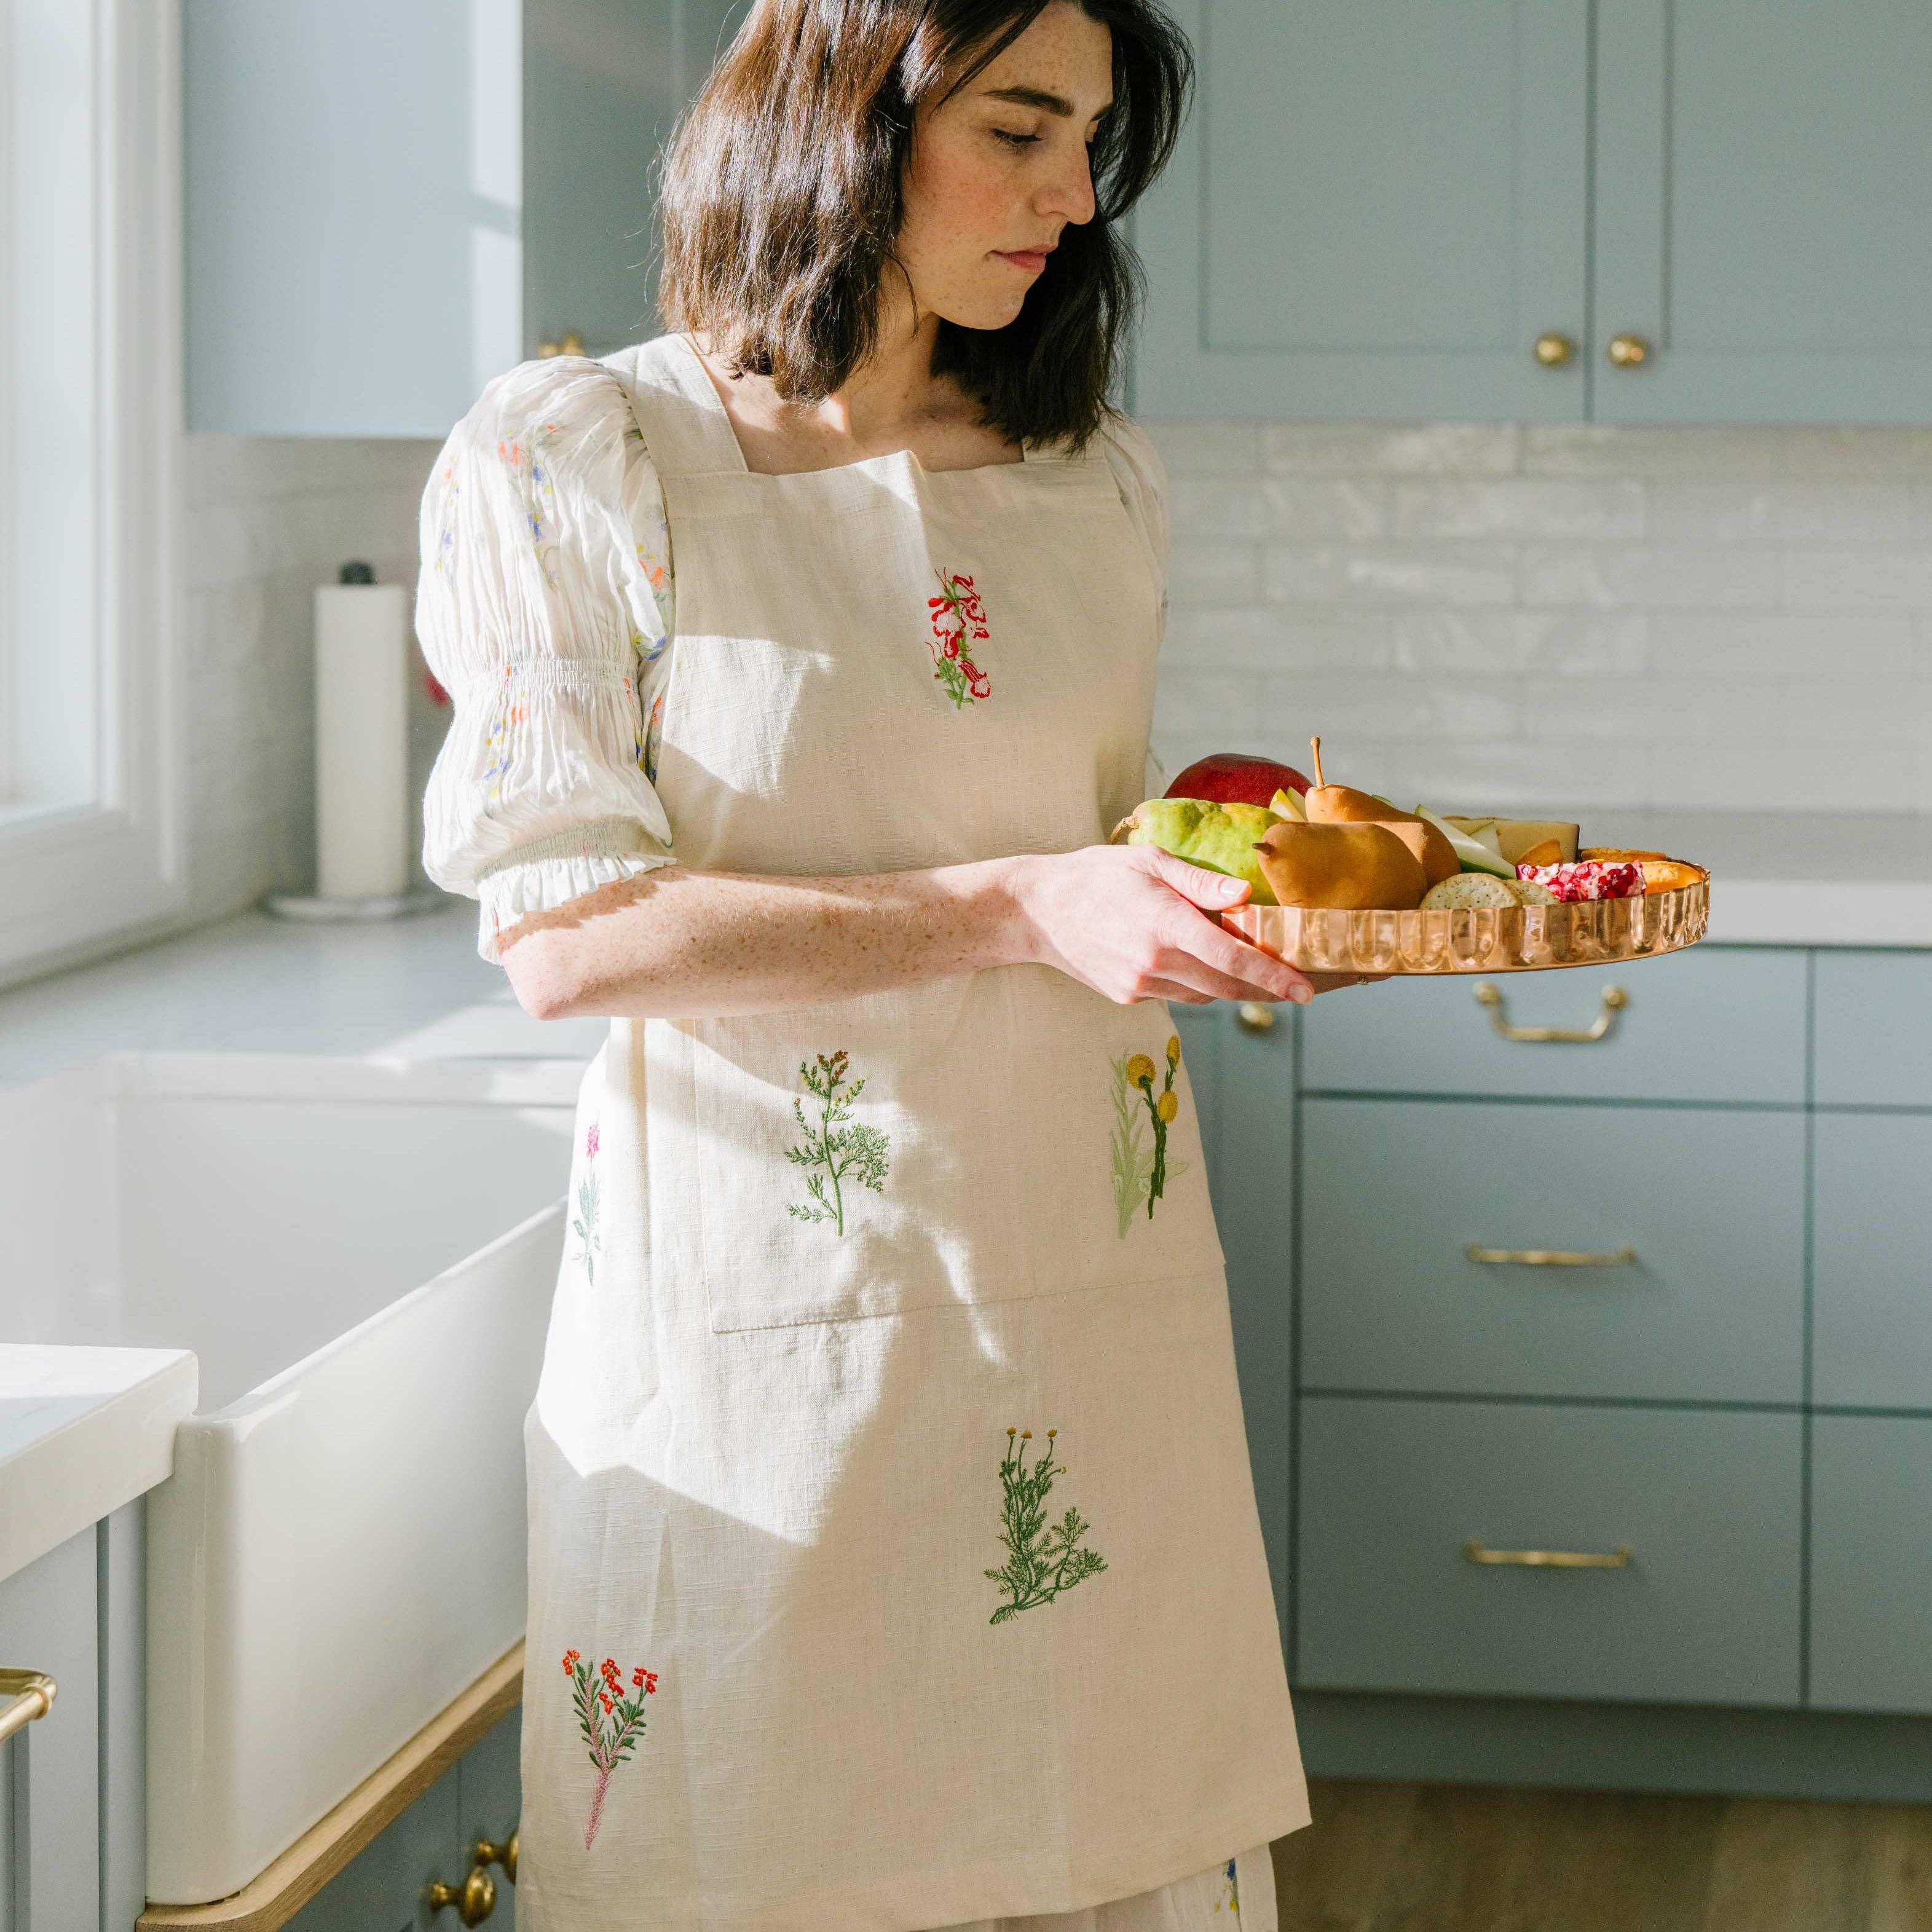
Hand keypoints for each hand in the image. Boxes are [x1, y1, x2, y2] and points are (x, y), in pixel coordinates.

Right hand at [1008, 845, 1317, 1006]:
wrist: (1038, 910)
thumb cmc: (1097, 875)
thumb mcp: (1150, 862)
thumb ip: (1200, 882)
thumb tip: (1244, 897)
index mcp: (1165, 924)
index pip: (1233, 958)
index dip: (1274, 976)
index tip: (1305, 990)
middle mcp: (1154, 961)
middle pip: (1227, 984)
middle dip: (1265, 986)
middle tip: (1296, 984)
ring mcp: (1140, 984)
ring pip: (1204, 992)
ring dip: (1230, 982)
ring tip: (1247, 963)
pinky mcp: (1128, 996)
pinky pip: (1178, 994)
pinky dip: (1196, 981)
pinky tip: (1193, 959)